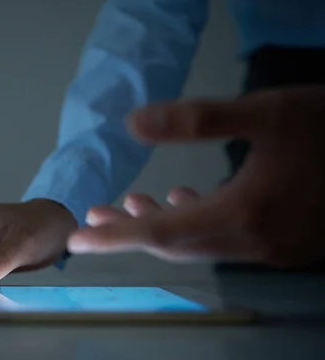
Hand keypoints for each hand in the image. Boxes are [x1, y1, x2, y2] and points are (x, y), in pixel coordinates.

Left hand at [68, 86, 324, 267]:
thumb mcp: (265, 111)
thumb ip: (198, 120)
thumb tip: (132, 123)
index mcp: (246, 213)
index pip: (161, 233)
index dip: (115, 237)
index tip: (77, 241)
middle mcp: (255, 242)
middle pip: (176, 244)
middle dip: (130, 233)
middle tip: (93, 219)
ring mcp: (272, 248)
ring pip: (199, 244)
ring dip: (161, 227)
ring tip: (126, 206)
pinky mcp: (283, 244)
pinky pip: (223, 241)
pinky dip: (195, 223)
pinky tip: (182, 200)